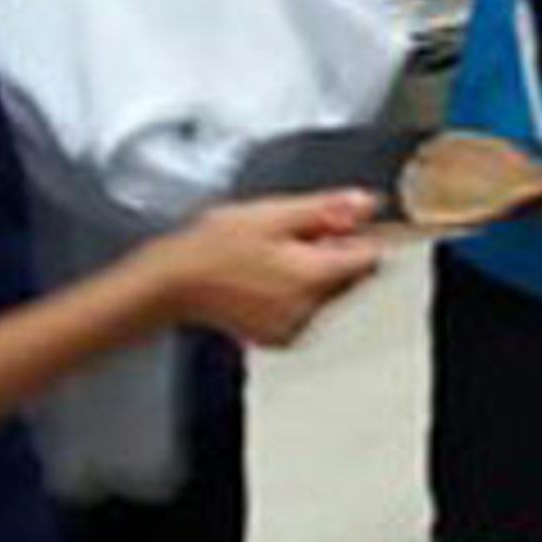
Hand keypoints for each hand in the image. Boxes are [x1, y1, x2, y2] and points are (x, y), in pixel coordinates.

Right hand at [147, 191, 382, 348]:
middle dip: (335, 252)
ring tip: (274, 256)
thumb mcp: (273, 214)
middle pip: (351, 277)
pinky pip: (306, 309)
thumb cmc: (213, 248)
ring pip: (330, 293)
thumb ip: (326, 209)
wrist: (172, 283)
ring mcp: (294, 329)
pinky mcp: (279, 337)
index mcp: (313, 278)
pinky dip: (297, 292)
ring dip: (316, 272)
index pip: (370, 258)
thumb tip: (365, 204)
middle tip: (297, 236)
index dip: (363, 235)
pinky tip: (267, 277)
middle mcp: (309, 311)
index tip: (347, 223)